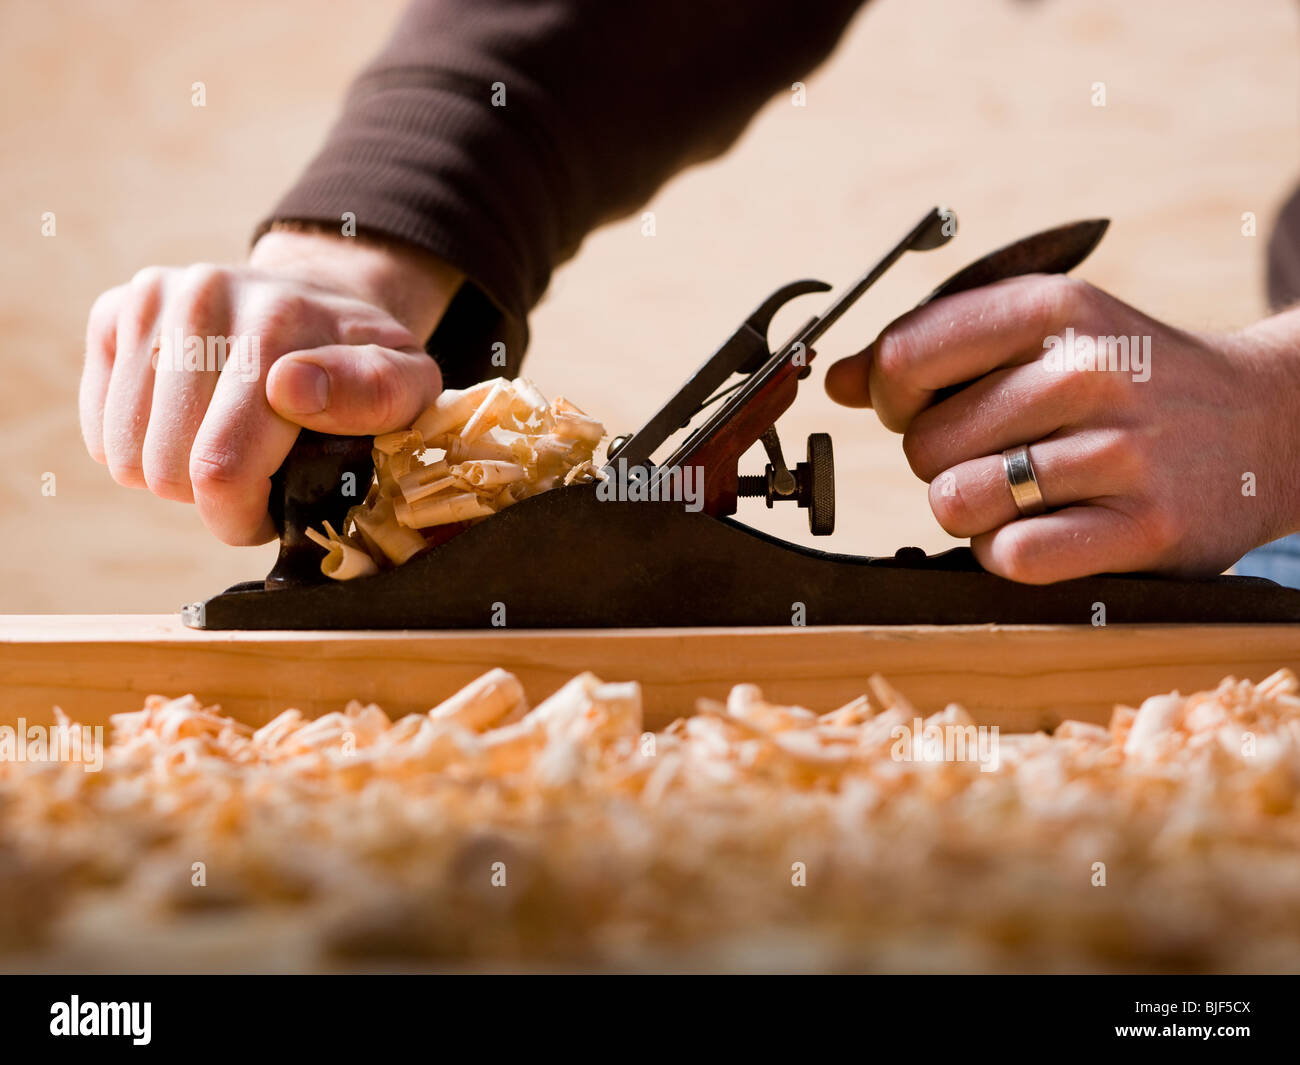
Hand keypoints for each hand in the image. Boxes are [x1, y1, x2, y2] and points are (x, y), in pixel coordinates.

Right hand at [79, 228, 460, 544]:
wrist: (317, 299)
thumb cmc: (363, 362)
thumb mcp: (407, 382)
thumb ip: (376, 392)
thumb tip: (292, 388)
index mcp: (277, 324)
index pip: (222, 466)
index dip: (242, 515)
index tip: (270, 513)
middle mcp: (205, 297)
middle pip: (168, 468)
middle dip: (212, 497)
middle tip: (255, 476)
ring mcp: (152, 299)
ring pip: (125, 454)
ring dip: (175, 474)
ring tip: (227, 450)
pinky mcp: (114, 311)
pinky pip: (99, 427)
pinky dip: (140, 448)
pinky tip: (188, 426)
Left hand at [824, 275, 1299, 582]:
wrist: (1266, 423)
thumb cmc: (1130, 378)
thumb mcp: (1045, 332)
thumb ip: (937, 348)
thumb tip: (836, 378)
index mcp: (1054, 308)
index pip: (904, 356)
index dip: (891, 395)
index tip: (917, 405)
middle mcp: (1089, 371)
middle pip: (923, 443)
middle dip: (938, 460)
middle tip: (993, 453)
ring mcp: (1122, 451)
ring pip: (957, 502)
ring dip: (971, 511)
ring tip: (1018, 492)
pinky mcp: (1146, 527)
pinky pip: (1011, 556)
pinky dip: (1008, 554)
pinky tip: (1045, 529)